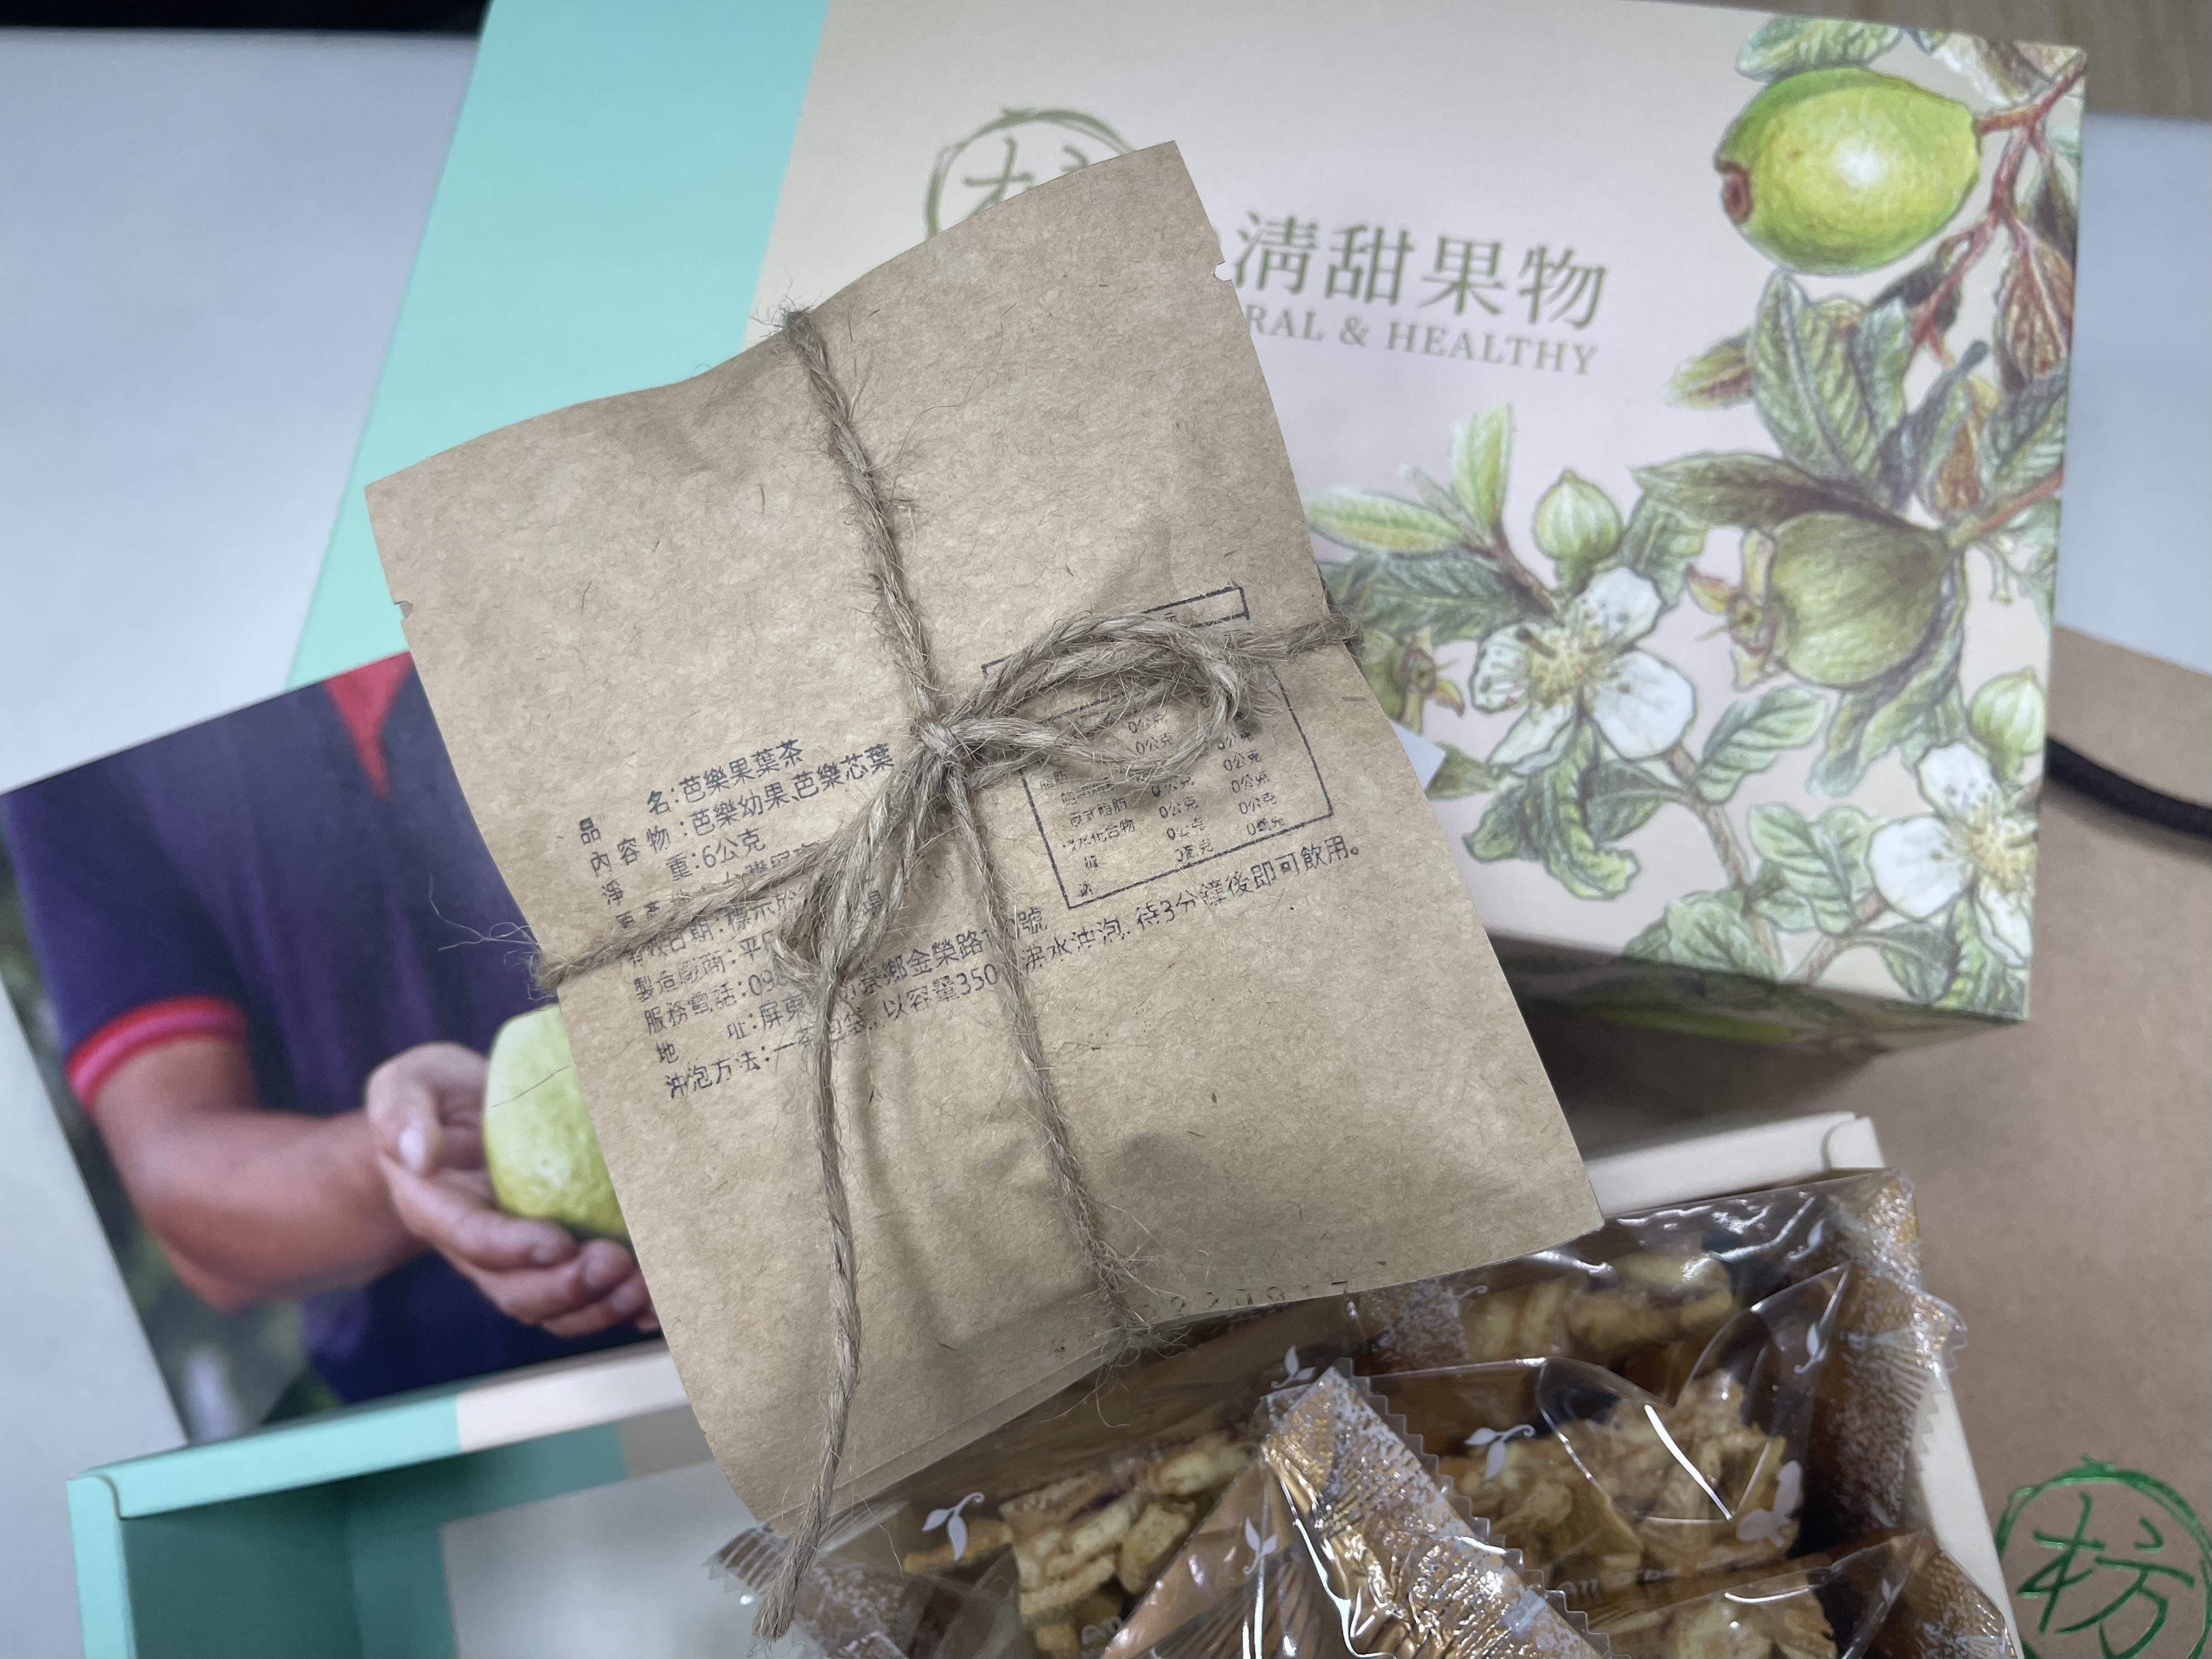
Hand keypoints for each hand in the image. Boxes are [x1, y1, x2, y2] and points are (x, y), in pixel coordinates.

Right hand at [366, 1042, 656, 1337]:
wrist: (461, 1120)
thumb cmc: (437, 1095)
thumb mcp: (409, 1083)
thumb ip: (400, 1111)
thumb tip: (416, 1153)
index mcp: (438, 1210)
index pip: (473, 1240)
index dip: (514, 1248)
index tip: (559, 1242)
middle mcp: (478, 1249)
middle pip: (516, 1291)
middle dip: (567, 1289)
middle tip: (617, 1263)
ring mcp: (518, 1262)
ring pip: (553, 1309)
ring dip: (599, 1307)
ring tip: (644, 1285)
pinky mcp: (554, 1261)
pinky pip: (584, 1301)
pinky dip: (621, 1310)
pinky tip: (658, 1307)